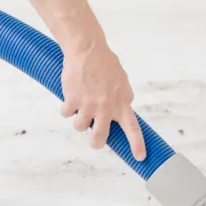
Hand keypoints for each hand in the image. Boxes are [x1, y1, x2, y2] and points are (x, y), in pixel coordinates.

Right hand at [59, 40, 146, 160]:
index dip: (137, 144)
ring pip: (79, 127)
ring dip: (79, 120)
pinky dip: (66, 108)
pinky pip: (66, 114)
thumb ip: (123, 98)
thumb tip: (124, 112)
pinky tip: (71, 96)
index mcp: (121, 102)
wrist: (87, 48)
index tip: (139, 157)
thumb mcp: (122, 81)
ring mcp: (89, 104)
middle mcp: (106, 106)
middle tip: (95, 139)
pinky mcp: (72, 99)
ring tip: (81, 106)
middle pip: (99, 138)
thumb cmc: (105, 64)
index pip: (132, 128)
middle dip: (96, 142)